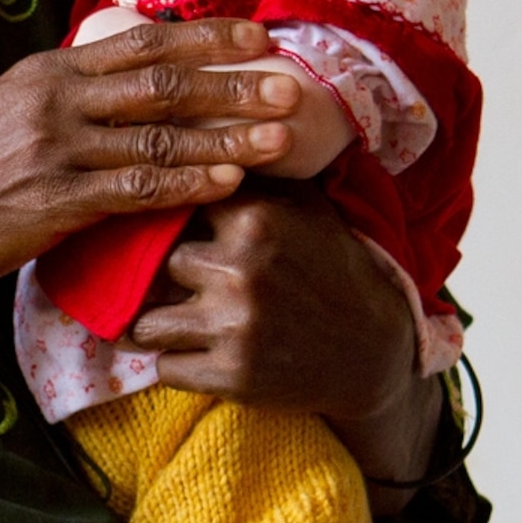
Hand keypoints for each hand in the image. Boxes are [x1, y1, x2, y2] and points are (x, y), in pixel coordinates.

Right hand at [0, 18, 301, 295]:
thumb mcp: (13, 109)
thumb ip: (72, 91)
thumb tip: (129, 75)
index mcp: (51, 70)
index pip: (143, 41)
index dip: (206, 37)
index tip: (259, 36)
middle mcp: (57, 99)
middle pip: (163, 81)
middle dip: (233, 82)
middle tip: (291, 84)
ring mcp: (57, 148)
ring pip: (159, 134)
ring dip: (226, 134)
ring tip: (280, 137)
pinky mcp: (57, 200)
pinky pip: (137, 187)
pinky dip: (187, 183)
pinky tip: (228, 183)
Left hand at [127, 185, 442, 491]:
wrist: (374, 353)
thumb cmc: (335, 272)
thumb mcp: (308, 210)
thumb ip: (257, 179)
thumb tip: (202, 146)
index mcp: (256, 220)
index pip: (178, 210)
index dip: (175, 227)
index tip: (178, 239)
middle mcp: (240, 270)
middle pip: (157, 267)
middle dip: (167, 280)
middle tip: (181, 289)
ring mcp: (234, 326)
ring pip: (147, 324)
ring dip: (160, 327)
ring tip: (176, 325)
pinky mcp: (232, 376)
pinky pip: (165, 368)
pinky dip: (176, 364)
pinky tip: (198, 356)